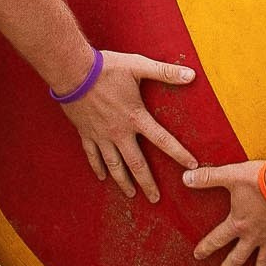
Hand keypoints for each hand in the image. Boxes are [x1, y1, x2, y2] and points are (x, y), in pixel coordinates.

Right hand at [59, 52, 197, 201]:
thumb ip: (165, 72)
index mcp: (135, 117)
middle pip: (136, 164)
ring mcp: (101, 135)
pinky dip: (97, 167)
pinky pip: (92, 156)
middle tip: (155, 199)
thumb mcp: (139, 66)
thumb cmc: (107, 68)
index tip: (192, 167)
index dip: (179, 154)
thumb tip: (192, 75)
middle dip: (147, 183)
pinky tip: (101, 177)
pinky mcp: (86, 133)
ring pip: (114, 165)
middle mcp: (119, 132)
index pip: (163, 140)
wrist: (73, 72)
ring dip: (123, 181)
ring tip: (131, 194)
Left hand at [182, 160, 265, 265]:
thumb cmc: (260, 180)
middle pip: (239, 256)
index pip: (217, 239)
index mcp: (239, 223)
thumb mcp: (231, 176)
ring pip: (265, 259)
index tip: (198, 256)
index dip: (206, 247)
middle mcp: (255, 235)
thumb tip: (185, 178)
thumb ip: (208, 178)